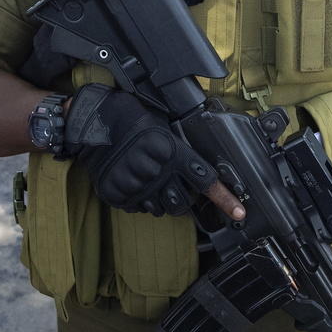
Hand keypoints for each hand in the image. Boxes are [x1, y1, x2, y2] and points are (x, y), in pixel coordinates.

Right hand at [64, 84, 244, 218]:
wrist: (93, 121)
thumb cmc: (131, 118)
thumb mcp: (163, 125)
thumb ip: (181, 150)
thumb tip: (202, 172)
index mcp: (172, 151)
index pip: (205, 180)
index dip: (225, 199)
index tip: (239, 213)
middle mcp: (157, 171)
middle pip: (183, 204)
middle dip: (183, 200)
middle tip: (172, 184)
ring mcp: (136, 185)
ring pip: (161, 210)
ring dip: (160, 200)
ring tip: (149, 179)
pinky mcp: (118, 194)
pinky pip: (139, 208)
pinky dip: (139, 200)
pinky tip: (133, 181)